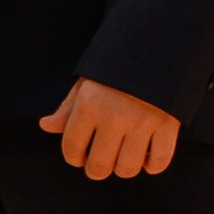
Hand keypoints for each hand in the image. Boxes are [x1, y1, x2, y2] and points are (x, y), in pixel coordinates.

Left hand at [39, 77, 180, 179]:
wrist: (157, 44)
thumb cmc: (117, 66)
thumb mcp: (88, 81)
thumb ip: (68, 107)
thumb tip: (46, 126)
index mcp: (89, 104)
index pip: (72, 148)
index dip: (73, 158)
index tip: (79, 156)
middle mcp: (114, 116)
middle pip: (99, 166)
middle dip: (96, 168)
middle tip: (100, 160)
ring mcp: (142, 123)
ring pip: (127, 169)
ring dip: (123, 167)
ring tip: (123, 156)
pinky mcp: (168, 125)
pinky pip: (159, 162)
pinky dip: (152, 165)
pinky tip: (147, 155)